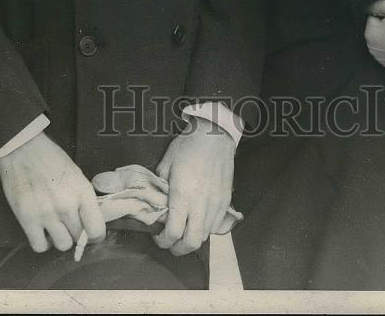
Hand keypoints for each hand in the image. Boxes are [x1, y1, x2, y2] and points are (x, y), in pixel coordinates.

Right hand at [0, 131, 105, 252]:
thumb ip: (84, 198)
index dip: (95, 235)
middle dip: (77, 234)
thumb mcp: (76, 174)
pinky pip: (40, 247)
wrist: (23, 150)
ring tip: (57, 228)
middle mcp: (66, 205)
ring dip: (61, 239)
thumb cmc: (51, 159)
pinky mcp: (27, 219)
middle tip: (71, 225)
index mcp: (82, 191)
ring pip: (62, 245)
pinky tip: (43, 232)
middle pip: (79, 238)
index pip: (96, 229)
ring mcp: (46, 214)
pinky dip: (43, 243)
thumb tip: (90, 220)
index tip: (91, 234)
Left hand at [153, 116, 234, 255]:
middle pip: (191, 242)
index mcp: (182, 195)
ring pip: (205, 236)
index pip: (173, 232)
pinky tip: (198, 219)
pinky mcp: (226, 201)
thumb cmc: (188, 145)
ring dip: (192, 238)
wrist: (215, 134)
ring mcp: (216, 204)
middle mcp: (201, 204)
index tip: (157, 236)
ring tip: (184, 230)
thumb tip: (157, 203)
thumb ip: (161, 188)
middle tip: (170, 242)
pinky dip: (206, 228)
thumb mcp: (166, 164)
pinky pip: (216, 225)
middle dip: (178, 249)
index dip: (162, 241)